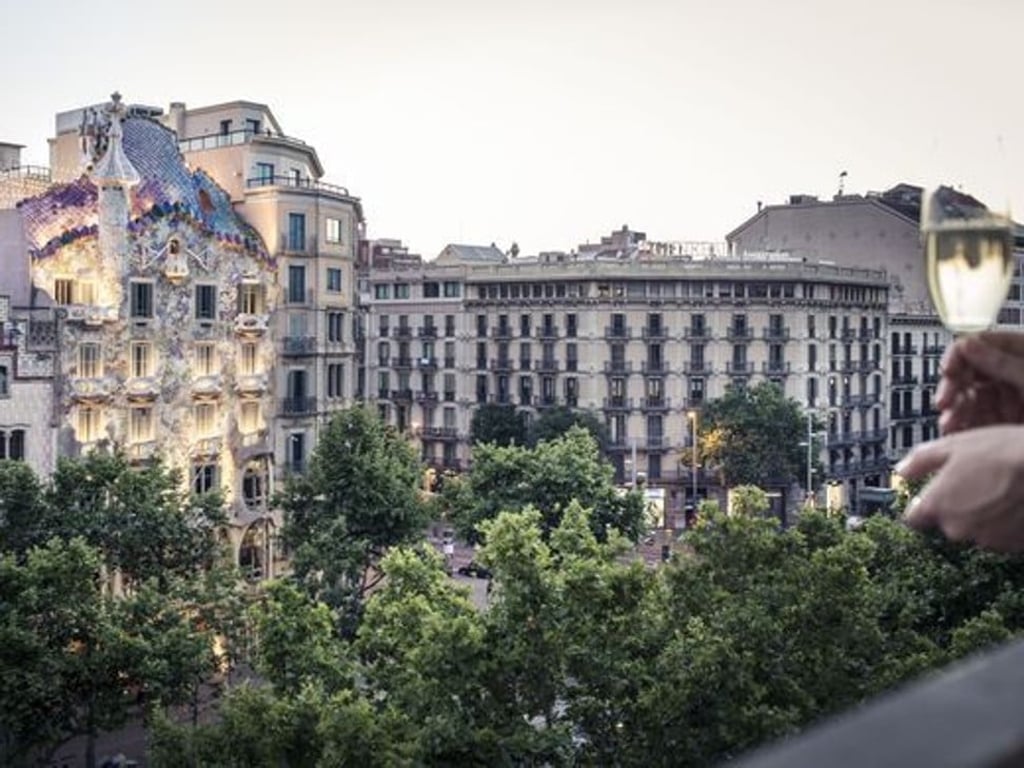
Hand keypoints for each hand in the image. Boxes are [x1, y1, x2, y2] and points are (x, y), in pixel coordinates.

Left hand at [896, 425, 1023, 550]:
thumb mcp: (953, 445)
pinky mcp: (1012, 545)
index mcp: (937, 505)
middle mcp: (957, 528)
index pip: (913, 519)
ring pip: (974, 529)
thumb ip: (920, 461)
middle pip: (946, 523)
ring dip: (981, 515)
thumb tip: (901, 471)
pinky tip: (1014, 502)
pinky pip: (1000, 535)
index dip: (920, 506)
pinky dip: (1003, 522)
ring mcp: (987, 539)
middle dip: (956, 507)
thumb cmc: (1002, 453)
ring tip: (999, 490)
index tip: (929, 496)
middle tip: (975, 483)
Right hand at [936, 332, 1023, 434]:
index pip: (978, 344)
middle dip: (952, 390)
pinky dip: (965, 429)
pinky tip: (957, 434)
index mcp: (1020, 351)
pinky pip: (977, 423)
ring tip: (949, 425)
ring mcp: (1009, 401)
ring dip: (955, 412)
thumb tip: (967, 345)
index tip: (947, 371)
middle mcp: (1011, 374)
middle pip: (968, 374)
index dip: (958, 356)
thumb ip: (1002, 362)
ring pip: (969, 402)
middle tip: (943, 403)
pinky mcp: (1005, 425)